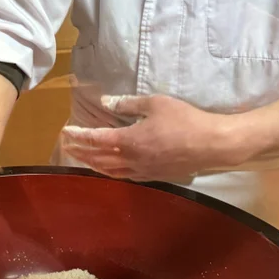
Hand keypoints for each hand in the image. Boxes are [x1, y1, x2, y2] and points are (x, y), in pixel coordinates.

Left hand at [61, 95, 243, 181]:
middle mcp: (132, 159)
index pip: (97, 139)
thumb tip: (106, 102)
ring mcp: (143, 171)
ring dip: (93, 165)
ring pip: (110, 171)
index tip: (66, 132)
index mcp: (130, 140)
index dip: (79, 136)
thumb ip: (128, 103)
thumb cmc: (185, 119)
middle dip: (81, 152)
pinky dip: (110, 172)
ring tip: (81, 158)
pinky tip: (109, 168)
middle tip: (66, 146)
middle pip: (99, 159)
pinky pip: (125, 176)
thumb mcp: (156, 103)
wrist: (212, 144)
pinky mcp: (154, 176)